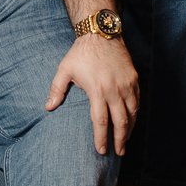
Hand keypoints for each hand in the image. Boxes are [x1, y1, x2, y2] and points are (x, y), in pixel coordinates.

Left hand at [45, 33, 138, 155]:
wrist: (101, 32)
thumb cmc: (81, 52)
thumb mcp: (64, 69)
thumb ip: (56, 90)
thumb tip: (48, 107)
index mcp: (97, 90)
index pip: (100, 121)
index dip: (101, 138)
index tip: (101, 150)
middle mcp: (114, 89)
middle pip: (120, 121)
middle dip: (120, 140)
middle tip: (118, 152)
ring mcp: (126, 84)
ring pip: (132, 113)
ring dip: (129, 129)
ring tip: (125, 141)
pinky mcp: (134, 78)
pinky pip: (137, 101)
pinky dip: (135, 114)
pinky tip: (131, 121)